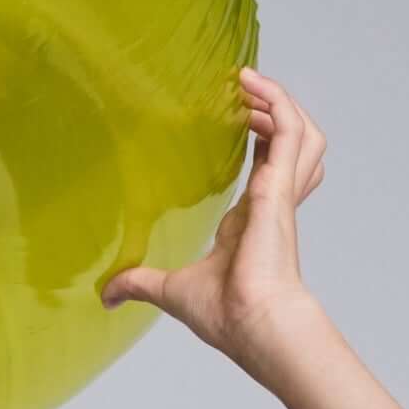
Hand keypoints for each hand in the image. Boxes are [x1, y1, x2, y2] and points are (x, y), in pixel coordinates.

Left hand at [104, 69, 327, 369]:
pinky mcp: (279, 186)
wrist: (254, 325)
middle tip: (241, 93)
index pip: (266, 167)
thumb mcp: (171, 290)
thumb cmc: (227, 315)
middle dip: (272, 113)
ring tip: (248, 83)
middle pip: (290, 143)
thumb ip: (140, 283)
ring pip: (301, 132)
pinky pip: (290, 129)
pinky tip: (252, 84)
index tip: (236, 115)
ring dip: (280, 103)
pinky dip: (277, 102)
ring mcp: (279, 192)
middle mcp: (271, 201)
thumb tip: (107, 294)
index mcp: (252, 220)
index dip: (257, 138)